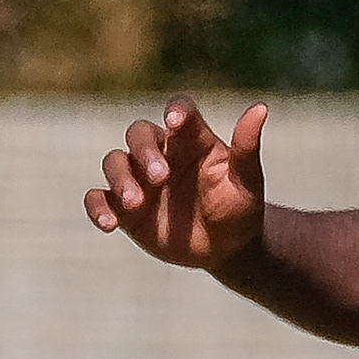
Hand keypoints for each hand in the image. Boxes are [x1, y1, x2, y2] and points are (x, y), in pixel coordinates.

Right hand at [87, 98, 270, 273]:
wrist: (225, 249)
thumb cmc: (239, 209)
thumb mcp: (247, 182)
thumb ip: (247, 148)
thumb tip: (261, 109)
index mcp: (191, 140)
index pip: (180, 113)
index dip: (176, 112)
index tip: (176, 122)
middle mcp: (161, 153)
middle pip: (139, 133)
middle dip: (144, 152)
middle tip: (160, 177)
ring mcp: (138, 179)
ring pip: (114, 162)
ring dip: (120, 179)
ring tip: (136, 203)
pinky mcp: (123, 207)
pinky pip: (98, 198)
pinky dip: (97, 207)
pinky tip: (109, 224)